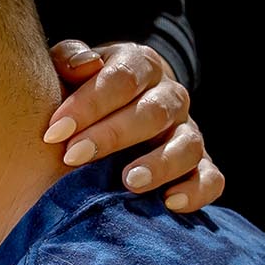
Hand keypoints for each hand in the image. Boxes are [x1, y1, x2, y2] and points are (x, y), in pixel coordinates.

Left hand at [44, 40, 223, 212]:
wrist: (109, 111)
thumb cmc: (80, 90)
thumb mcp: (68, 69)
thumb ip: (69, 60)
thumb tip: (86, 64)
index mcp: (141, 65)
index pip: (122, 79)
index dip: (88, 104)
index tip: (54, 131)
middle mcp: (170, 97)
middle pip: (153, 112)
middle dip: (113, 135)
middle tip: (73, 157)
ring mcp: (188, 131)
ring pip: (188, 145)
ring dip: (160, 164)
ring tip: (129, 182)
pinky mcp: (198, 165)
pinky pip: (211, 178)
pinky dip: (197, 191)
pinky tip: (171, 204)